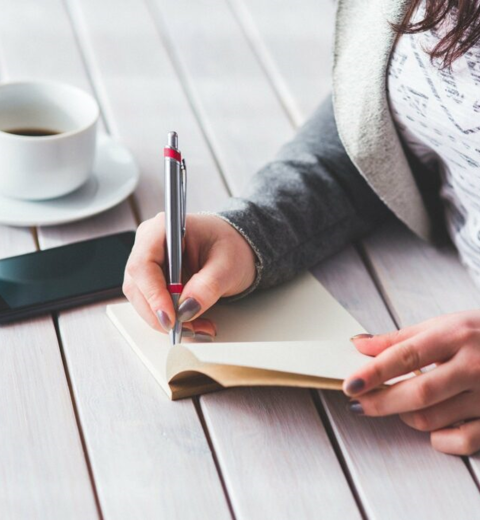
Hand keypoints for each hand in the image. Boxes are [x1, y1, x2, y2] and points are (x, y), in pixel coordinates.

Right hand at [123, 213, 256, 338]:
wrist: (235, 249)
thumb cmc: (230, 246)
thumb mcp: (228, 265)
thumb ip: (208, 286)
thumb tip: (187, 308)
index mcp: (164, 229)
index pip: (143, 264)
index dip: (153, 293)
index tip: (170, 317)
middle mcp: (149, 245)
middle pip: (138, 286)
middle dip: (161, 313)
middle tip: (189, 328)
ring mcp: (149, 264)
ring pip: (143, 301)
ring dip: (168, 320)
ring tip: (199, 328)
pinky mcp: (154, 281)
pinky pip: (153, 306)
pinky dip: (172, 319)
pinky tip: (193, 323)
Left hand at [343, 311, 479, 454]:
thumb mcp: (444, 324)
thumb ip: (400, 337)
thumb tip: (360, 346)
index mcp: (456, 335)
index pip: (405, 356)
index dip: (373, 372)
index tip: (350, 384)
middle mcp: (474, 365)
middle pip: (417, 393)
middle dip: (380, 402)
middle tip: (358, 403)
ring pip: (433, 419)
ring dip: (404, 416)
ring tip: (398, 404)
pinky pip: (461, 441)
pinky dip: (438, 438)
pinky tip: (431, 426)